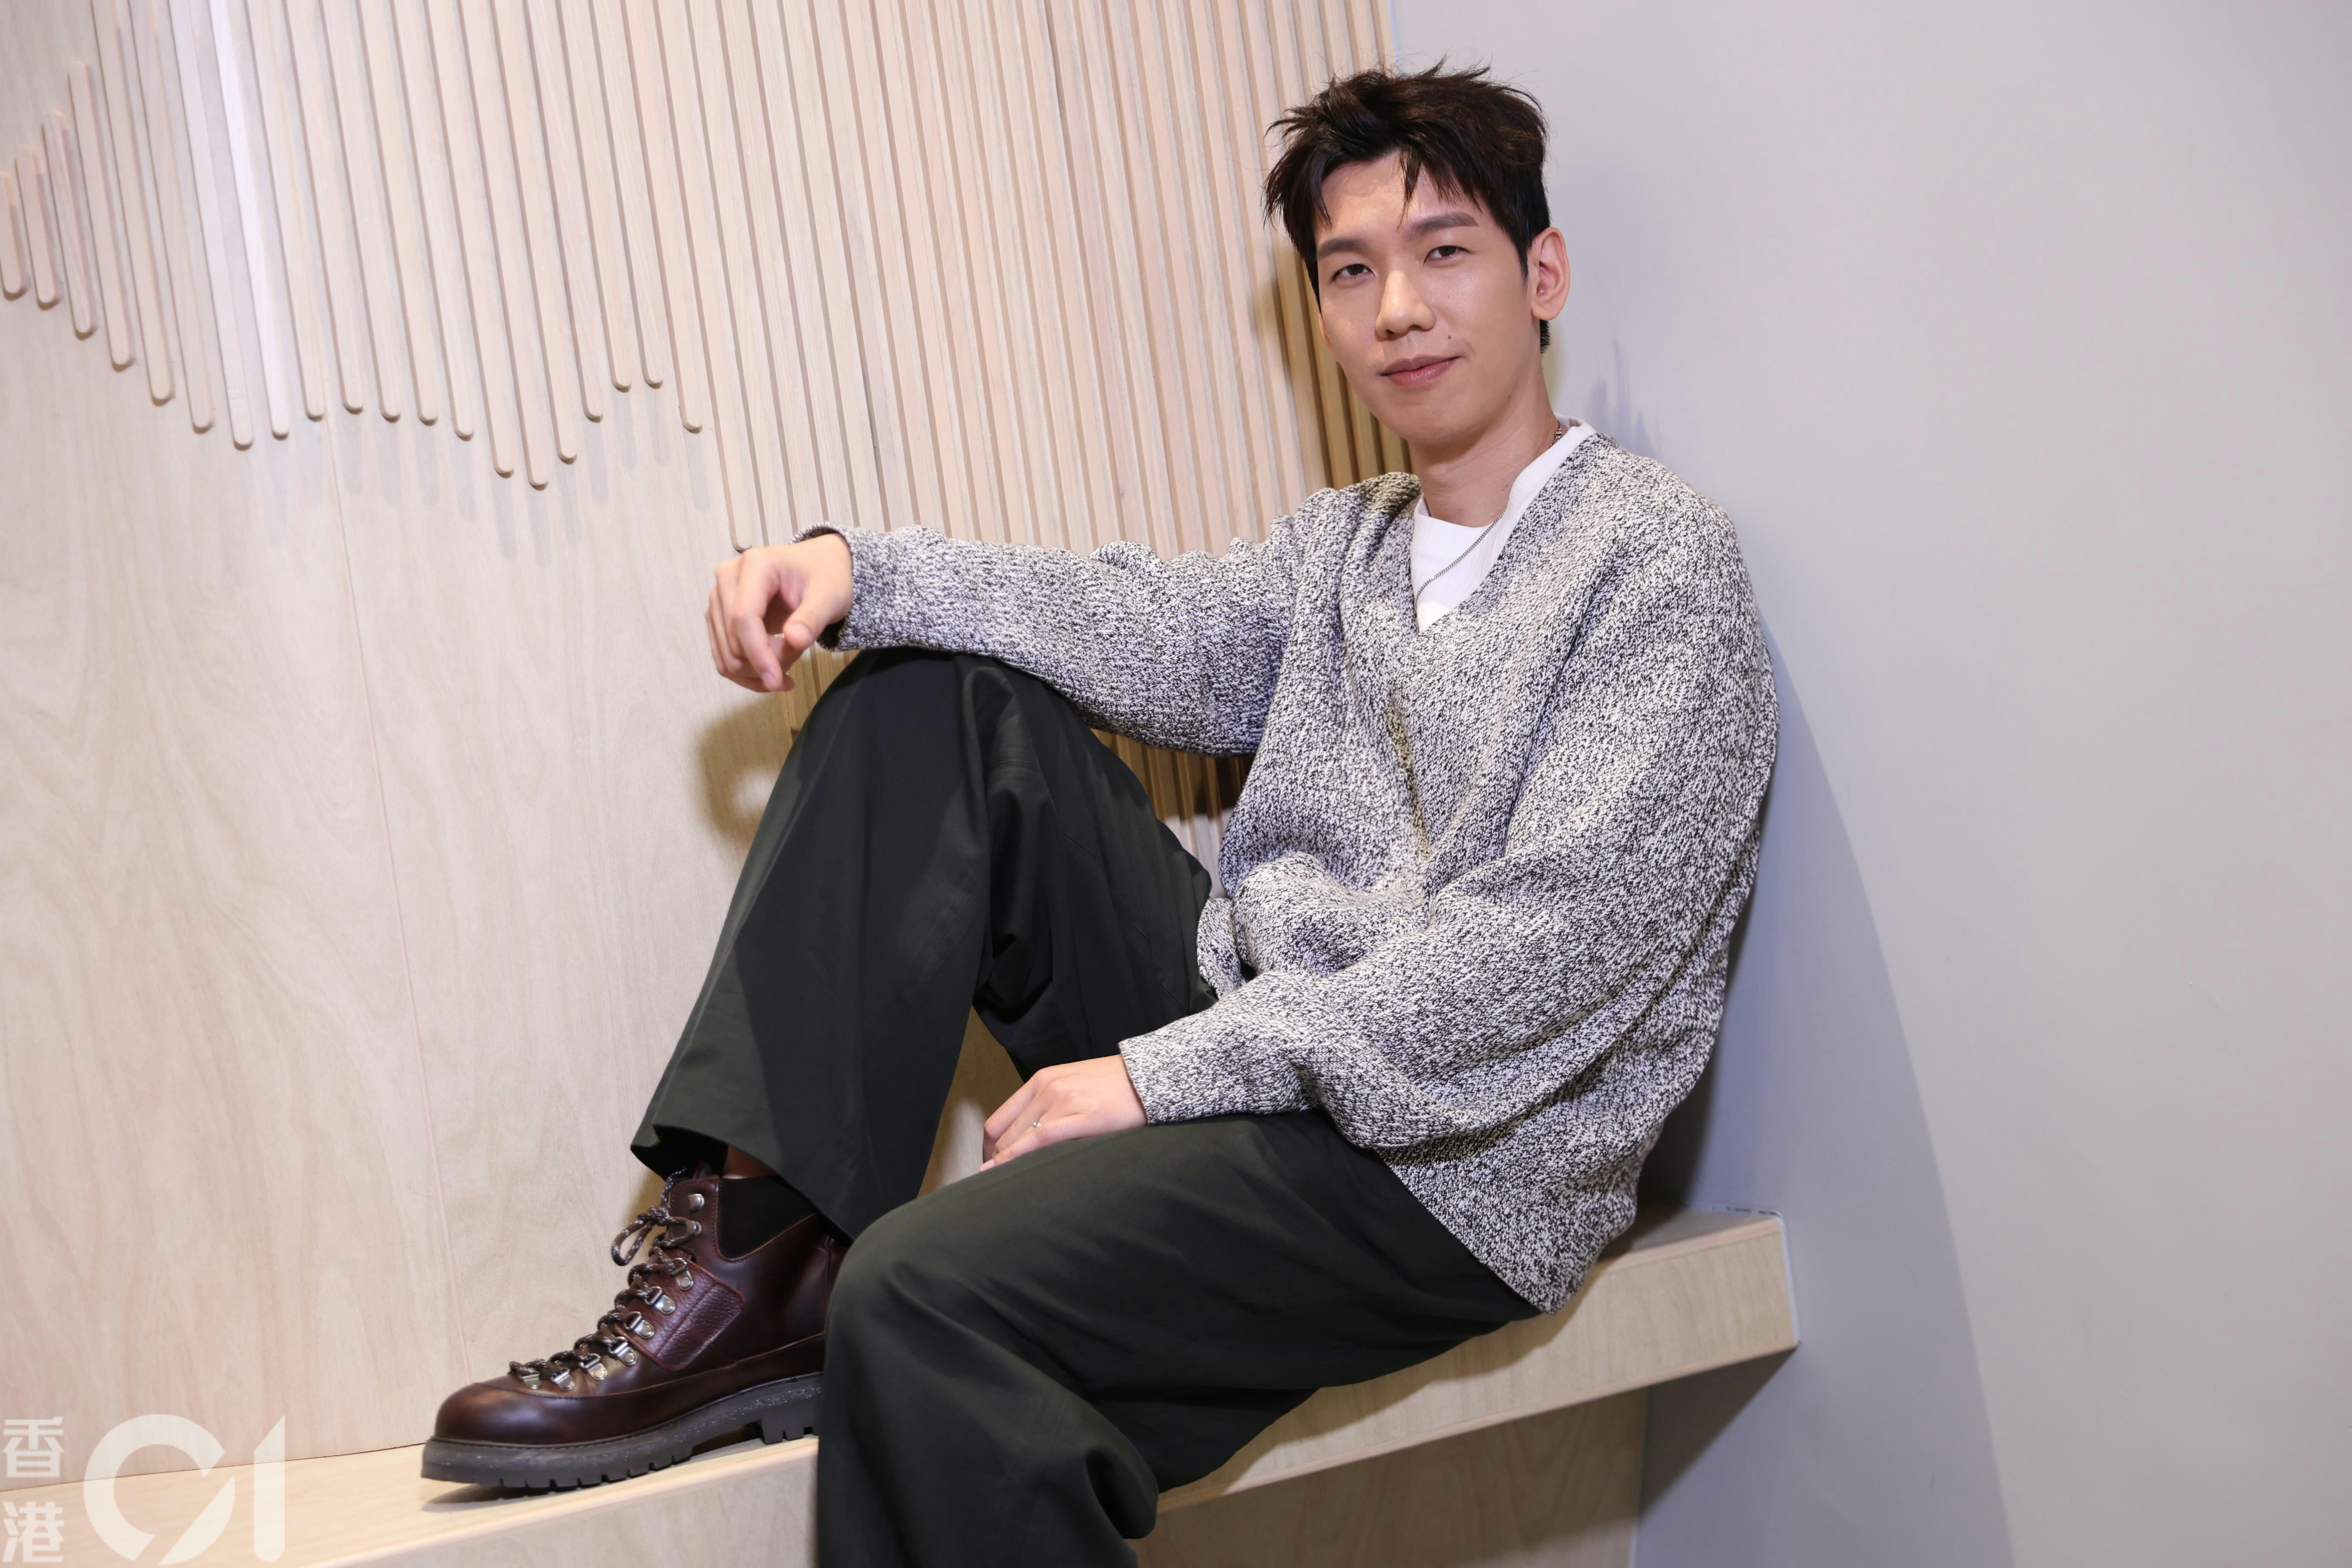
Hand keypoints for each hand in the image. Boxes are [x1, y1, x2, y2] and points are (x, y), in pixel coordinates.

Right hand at [706, 533, 853, 691]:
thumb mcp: (830, 596)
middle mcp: (728, 577)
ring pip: (726, 653)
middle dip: (765, 662)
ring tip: (790, 658)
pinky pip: (724, 655)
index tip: (777, 681)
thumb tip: (794, 640)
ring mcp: (719, 597)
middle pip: (733, 638)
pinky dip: (748, 672)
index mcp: (754, 565)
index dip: (758, 653)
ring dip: (757, 669)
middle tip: (798, 656)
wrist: (818, 566)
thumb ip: (812, 618)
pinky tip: (775, 671)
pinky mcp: (719, 615)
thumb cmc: (825, 576)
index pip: (743, 617)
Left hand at [980, 1055, 1146, 1168]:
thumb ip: (1048, 1104)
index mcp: (1042, 1080)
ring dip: (1005, 1164)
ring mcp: (1065, 1100)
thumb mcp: (1072, 1085)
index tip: (989, 1168)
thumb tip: (1026, 1136)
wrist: (1151, 1077)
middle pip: (1004, 1133)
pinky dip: (1017, 1156)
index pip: (999, 1120)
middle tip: (995, 1184)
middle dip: (995, 1162)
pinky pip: (1040, 1138)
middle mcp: (1048, 1088)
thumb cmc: (1114, 1086)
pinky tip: (1007, 1171)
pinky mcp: (1084, 1116)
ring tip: (1002, 1186)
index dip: (988, 1149)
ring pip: (1019, 1137)